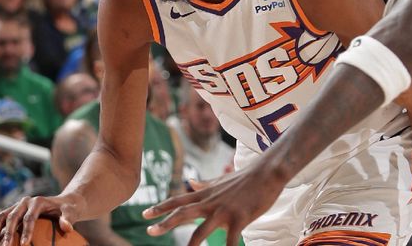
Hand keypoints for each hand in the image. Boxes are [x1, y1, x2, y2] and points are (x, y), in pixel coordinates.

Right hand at [0, 195, 78, 245]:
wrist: (63, 203)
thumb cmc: (68, 209)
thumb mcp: (72, 211)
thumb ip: (69, 218)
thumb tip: (67, 228)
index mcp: (37, 201)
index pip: (30, 217)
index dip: (26, 230)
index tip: (23, 244)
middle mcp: (24, 202)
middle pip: (12, 217)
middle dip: (6, 234)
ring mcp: (16, 206)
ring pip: (0, 218)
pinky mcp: (11, 212)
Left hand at [143, 167, 285, 245]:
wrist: (267, 172)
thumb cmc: (245, 178)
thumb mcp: (221, 180)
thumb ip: (205, 184)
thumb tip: (192, 181)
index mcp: (205, 194)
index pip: (178, 200)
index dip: (160, 207)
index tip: (145, 215)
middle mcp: (211, 202)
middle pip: (182, 212)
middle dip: (165, 223)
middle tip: (148, 231)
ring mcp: (224, 211)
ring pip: (201, 230)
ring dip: (190, 245)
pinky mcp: (239, 218)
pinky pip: (230, 241)